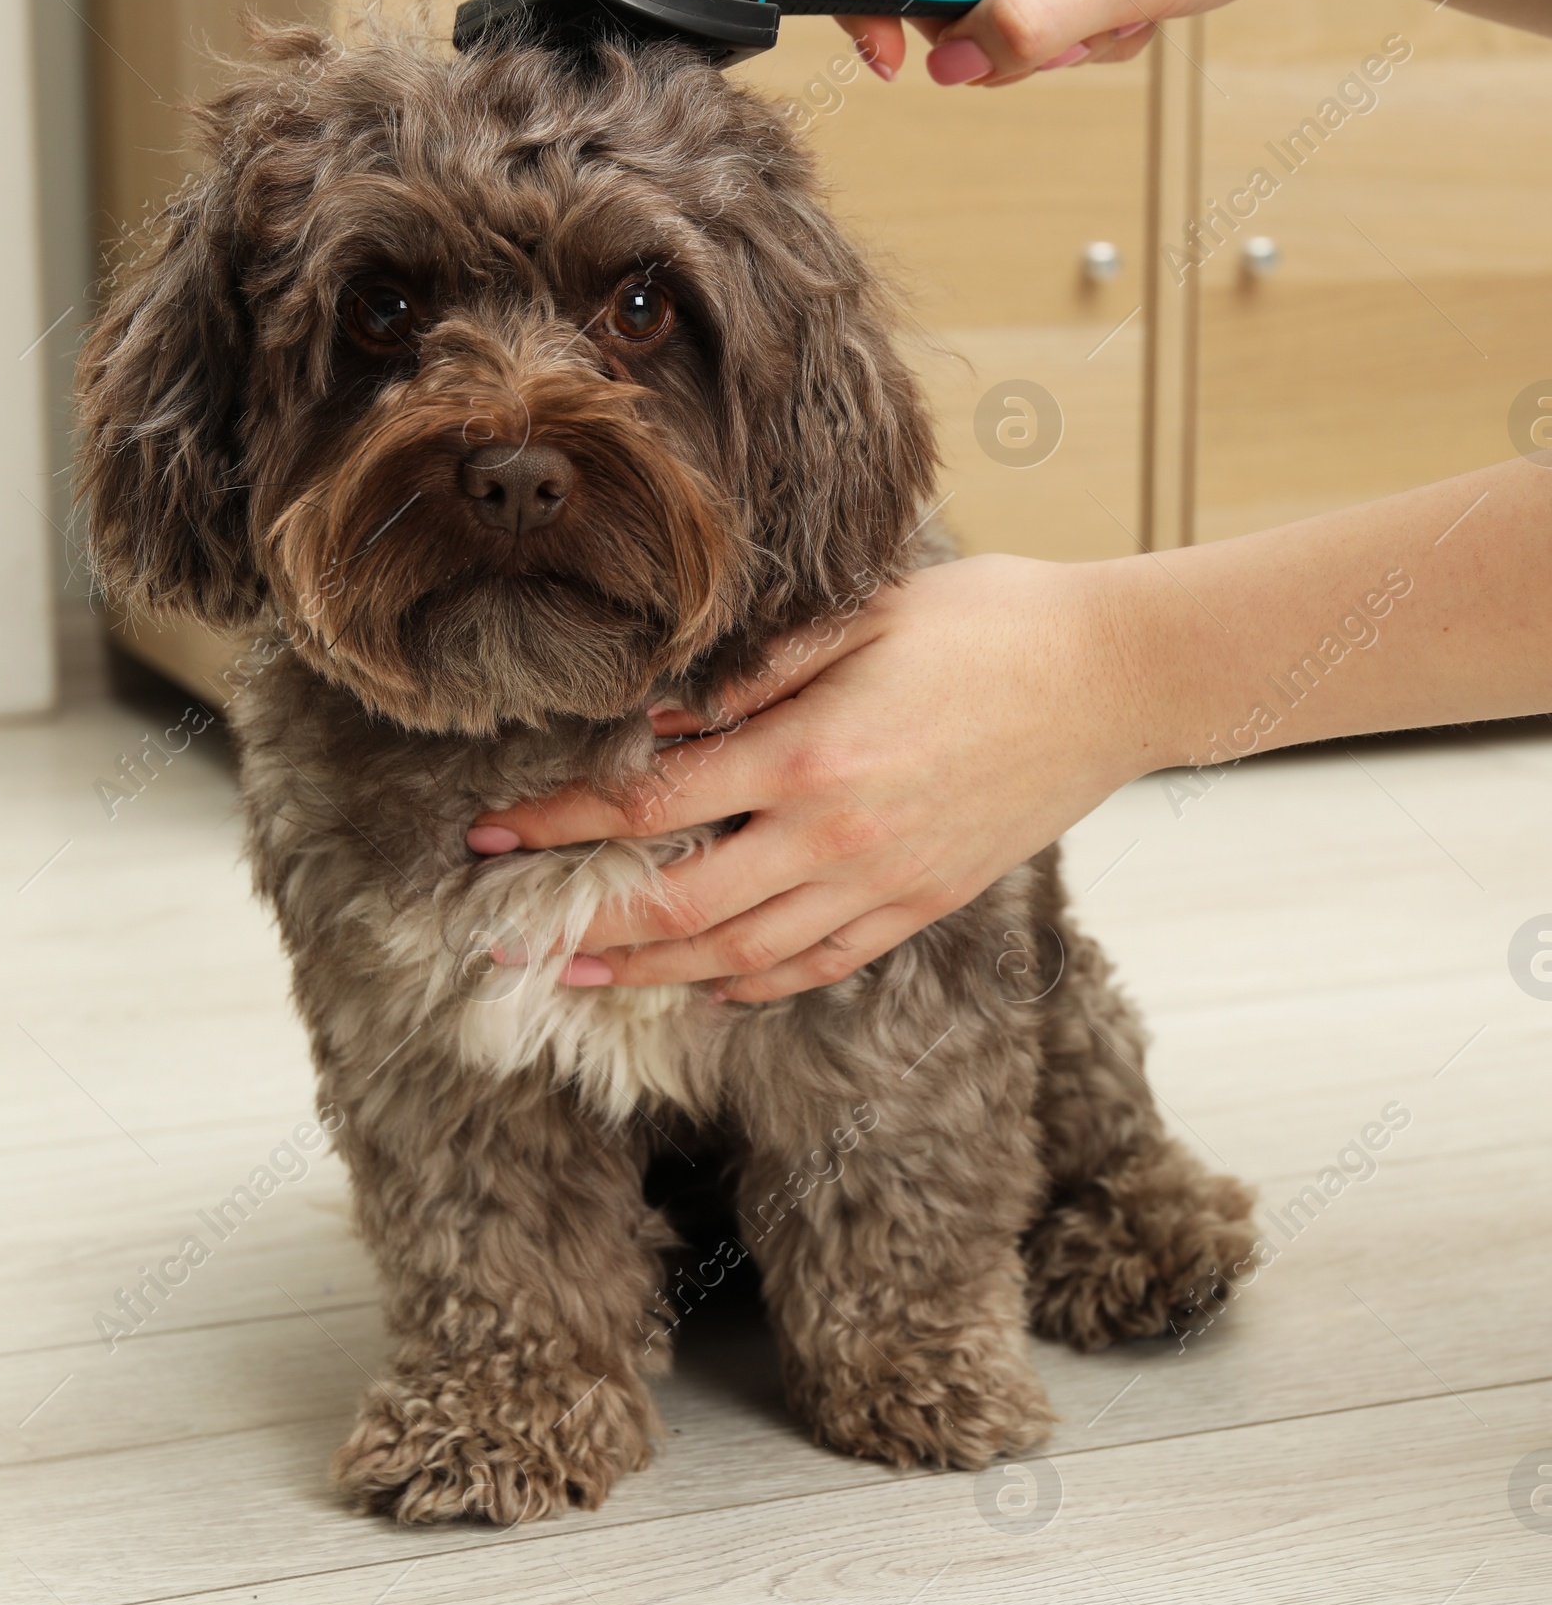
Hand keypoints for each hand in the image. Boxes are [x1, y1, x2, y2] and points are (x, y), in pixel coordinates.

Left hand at [466, 555, 1146, 1003]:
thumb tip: (661, 721)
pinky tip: (712, 986)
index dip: (558, 825)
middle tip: (512, 937)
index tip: (490, 836)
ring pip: (742, 954)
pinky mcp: (923, 903)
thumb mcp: (864, 617)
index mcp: (806, 751)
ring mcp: (882, 881)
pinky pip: (823, 966)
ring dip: (653, 970)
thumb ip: (756, 675)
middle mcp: (834, 834)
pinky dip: (757, 985)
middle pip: (679, 904)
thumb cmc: (991, 622)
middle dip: (585, 922)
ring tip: (587, 975)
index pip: (648, 804)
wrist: (1114, 677)